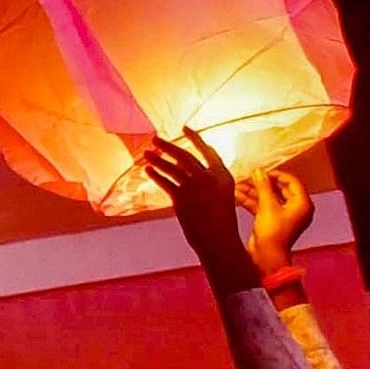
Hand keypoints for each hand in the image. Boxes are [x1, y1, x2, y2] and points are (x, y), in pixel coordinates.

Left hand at [144, 134, 259, 294]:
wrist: (219, 240)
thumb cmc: (221, 220)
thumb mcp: (222, 195)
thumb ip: (209, 180)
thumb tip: (190, 169)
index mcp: (224, 176)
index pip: (208, 150)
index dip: (195, 138)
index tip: (184, 128)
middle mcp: (209, 178)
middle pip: (185, 155)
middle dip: (168, 146)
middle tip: (154, 139)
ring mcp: (195, 187)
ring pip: (171, 167)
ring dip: (157, 159)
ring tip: (145, 153)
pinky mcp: (181, 198)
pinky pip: (164, 181)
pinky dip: (155, 174)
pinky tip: (148, 169)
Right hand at [239, 167, 313, 276]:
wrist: (266, 256)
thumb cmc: (273, 233)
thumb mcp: (267, 206)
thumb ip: (263, 186)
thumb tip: (258, 171)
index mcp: (302, 204)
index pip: (291, 182)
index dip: (275, 175)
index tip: (260, 172)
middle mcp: (295, 208)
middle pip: (278, 189)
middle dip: (261, 183)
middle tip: (246, 177)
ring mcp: (282, 215)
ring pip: (268, 198)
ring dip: (253, 191)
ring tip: (237, 185)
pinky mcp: (271, 221)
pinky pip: (262, 206)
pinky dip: (250, 201)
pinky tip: (236, 195)